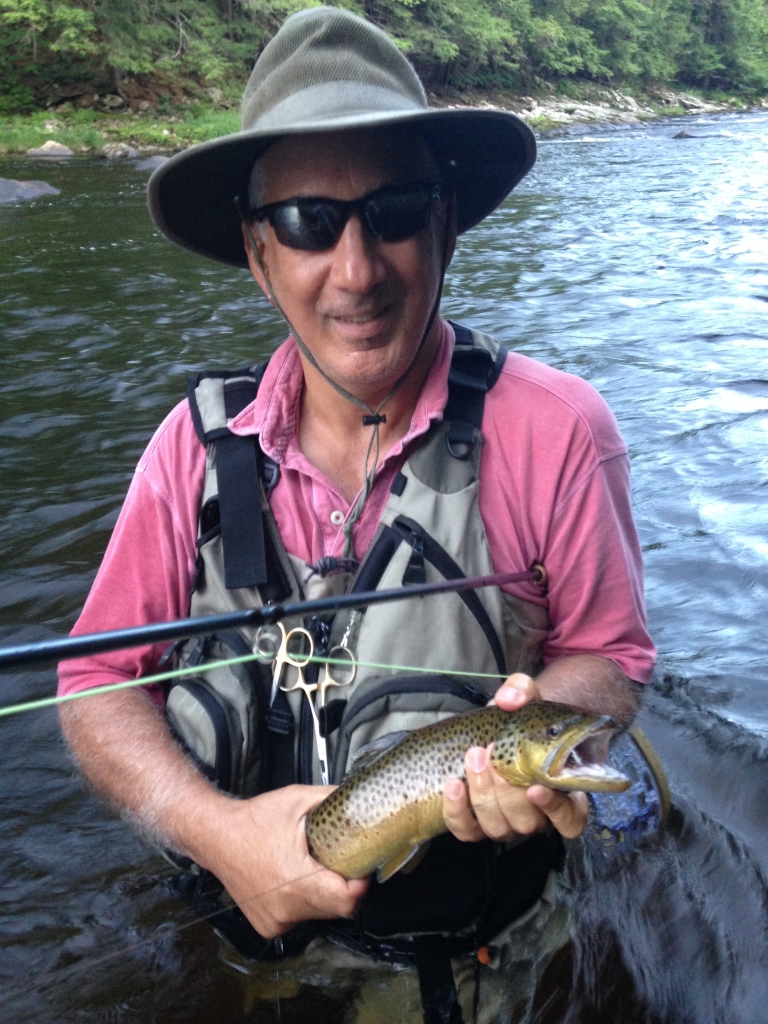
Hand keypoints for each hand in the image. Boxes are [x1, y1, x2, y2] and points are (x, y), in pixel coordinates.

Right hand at [202, 784, 367, 937]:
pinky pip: (299, 918)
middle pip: (336, 908)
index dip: (360, 884)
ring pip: (319, 914)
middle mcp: (286, 908)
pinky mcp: (267, 926)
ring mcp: (276, 921)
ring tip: (312, 868)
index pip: (346, 900)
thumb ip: (332, 799)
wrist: (215, 837)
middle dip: (343, 887)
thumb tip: (359, 798)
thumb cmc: (254, 819)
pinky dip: (303, 902)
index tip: (360, 867)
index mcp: (296, 880)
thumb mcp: (297, 799)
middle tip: (338, 861)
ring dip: (323, 895)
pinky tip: (292, 880)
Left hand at [442, 672, 587, 842]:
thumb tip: (508, 700)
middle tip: (489, 753)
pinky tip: (453, 785)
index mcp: (561, 792)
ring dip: (483, 796)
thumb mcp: (527, 698)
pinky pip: (468, 831)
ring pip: (499, 828)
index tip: (534, 788)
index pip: (570, 821)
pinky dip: (458, 812)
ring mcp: (507, 821)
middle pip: (528, 822)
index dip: (556, 811)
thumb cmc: (521, 718)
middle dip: (506, 791)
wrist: (496, 727)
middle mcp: (537, 814)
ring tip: (473, 757)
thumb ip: (523, 691)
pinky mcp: (478, 823)